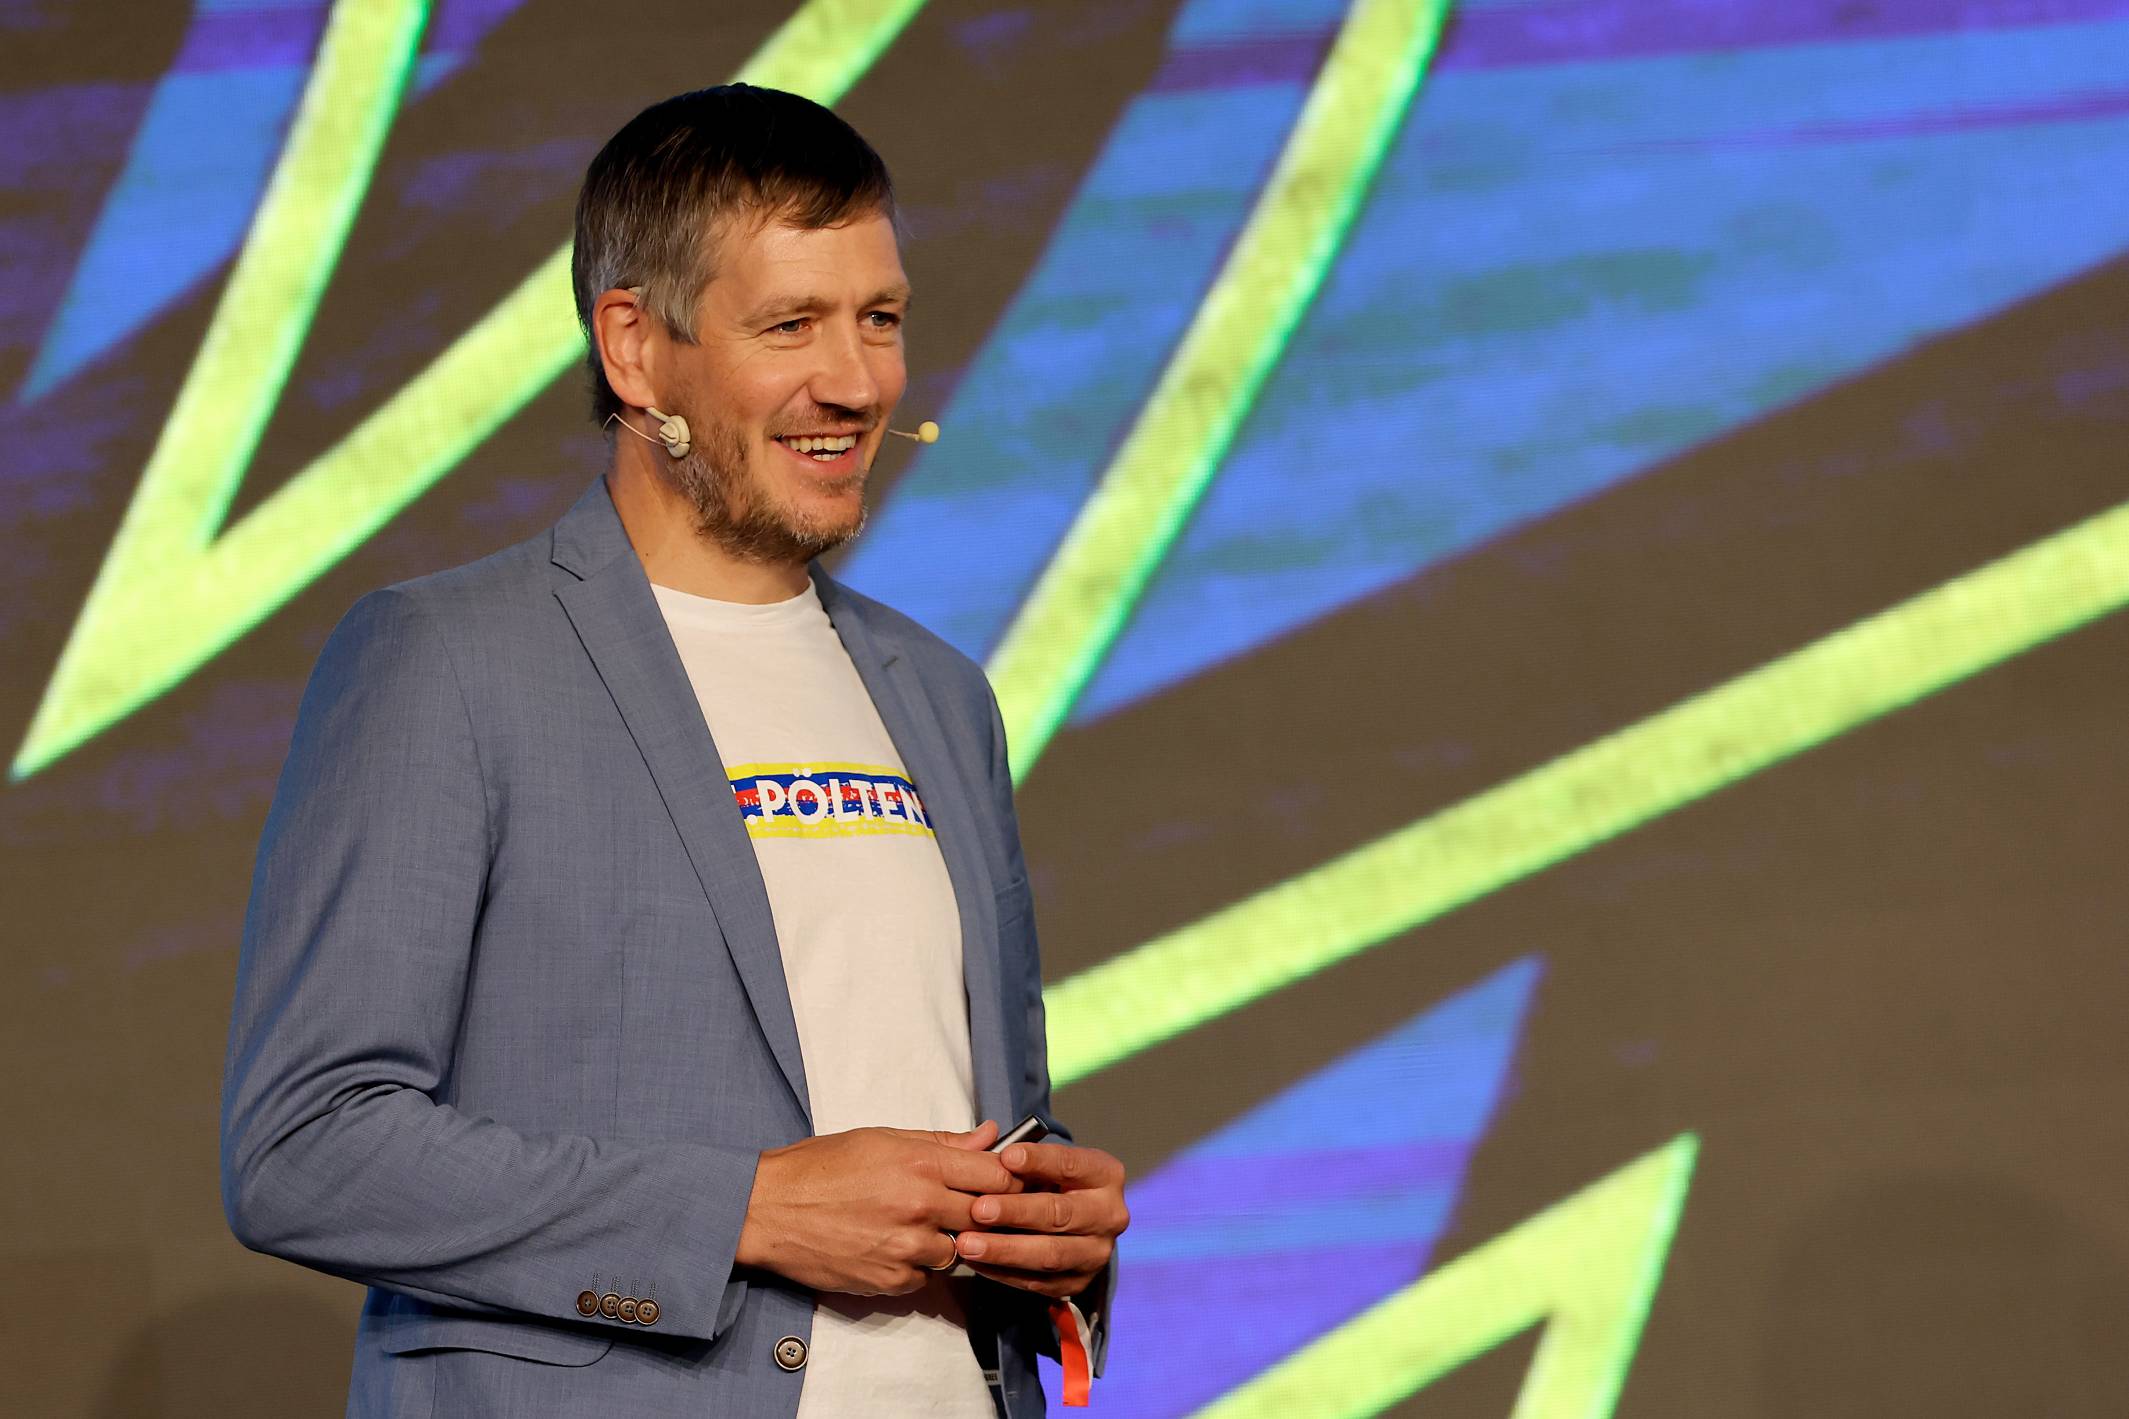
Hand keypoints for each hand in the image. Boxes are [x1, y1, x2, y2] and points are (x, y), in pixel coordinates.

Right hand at [736, 1122, 1020, 1295]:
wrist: (767, 1209)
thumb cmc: (821, 1167)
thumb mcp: (882, 1138)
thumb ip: (942, 1142)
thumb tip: (990, 1134)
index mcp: (923, 1164)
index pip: (998, 1175)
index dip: (1011, 1180)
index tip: (1011, 1183)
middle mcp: (921, 1207)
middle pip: (987, 1218)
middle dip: (984, 1215)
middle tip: (971, 1209)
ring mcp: (907, 1248)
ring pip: (957, 1252)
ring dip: (947, 1242)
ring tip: (916, 1225)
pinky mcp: (890, 1280)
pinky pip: (924, 1277)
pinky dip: (916, 1266)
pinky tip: (891, 1246)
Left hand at [954, 1141, 1128, 1299]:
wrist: (1074, 1221)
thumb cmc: (1050, 1181)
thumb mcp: (1044, 1161)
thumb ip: (1017, 1154)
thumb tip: (984, 1139)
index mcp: (1106, 1175)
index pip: (1071, 1165)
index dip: (1039, 1161)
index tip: (1005, 1157)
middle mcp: (1109, 1215)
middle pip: (1061, 1214)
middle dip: (1016, 1212)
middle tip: (978, 1209)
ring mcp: (1096, 1253)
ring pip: (1050, 1254)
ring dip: (1005, 1249)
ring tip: (968, 1244)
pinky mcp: (1079, 1282)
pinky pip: (1039, 1282)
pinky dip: (1004, 1273)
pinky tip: (977, 1262)